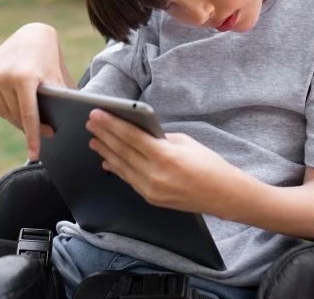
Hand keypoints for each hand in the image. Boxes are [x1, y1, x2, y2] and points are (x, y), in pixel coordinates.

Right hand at [0, 23, 72, 160]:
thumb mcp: (59, 79)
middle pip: (15, 114)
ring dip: (15, 119)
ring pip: (2, 110)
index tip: (34, 155)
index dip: (32, 137)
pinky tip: (15, 110)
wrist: (33, 33)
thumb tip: (67, 129)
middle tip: (45, 134)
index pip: (28, 115)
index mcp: (24, 76)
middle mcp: (3, 74)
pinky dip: (3, 108)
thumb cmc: (52, 59)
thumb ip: (61, 102)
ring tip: (31, 122)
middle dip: (29, 127)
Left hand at [85, 109, 238, 214]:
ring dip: (106, 152)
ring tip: (94, 139)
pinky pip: (129, 179)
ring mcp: (151, 189)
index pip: (131, 137)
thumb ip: (160, 138)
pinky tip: (107, 159)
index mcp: (165, 156)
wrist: (223, 195)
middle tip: (90, 123)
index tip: (97, 114)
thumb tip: (139, 133)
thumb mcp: (186, 142)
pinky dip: (117, 168)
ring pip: (121, 167)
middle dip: (104, 135)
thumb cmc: (209, 164)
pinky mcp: (151, 198)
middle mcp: (154, 174)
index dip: (111, 124)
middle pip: (122, 151)